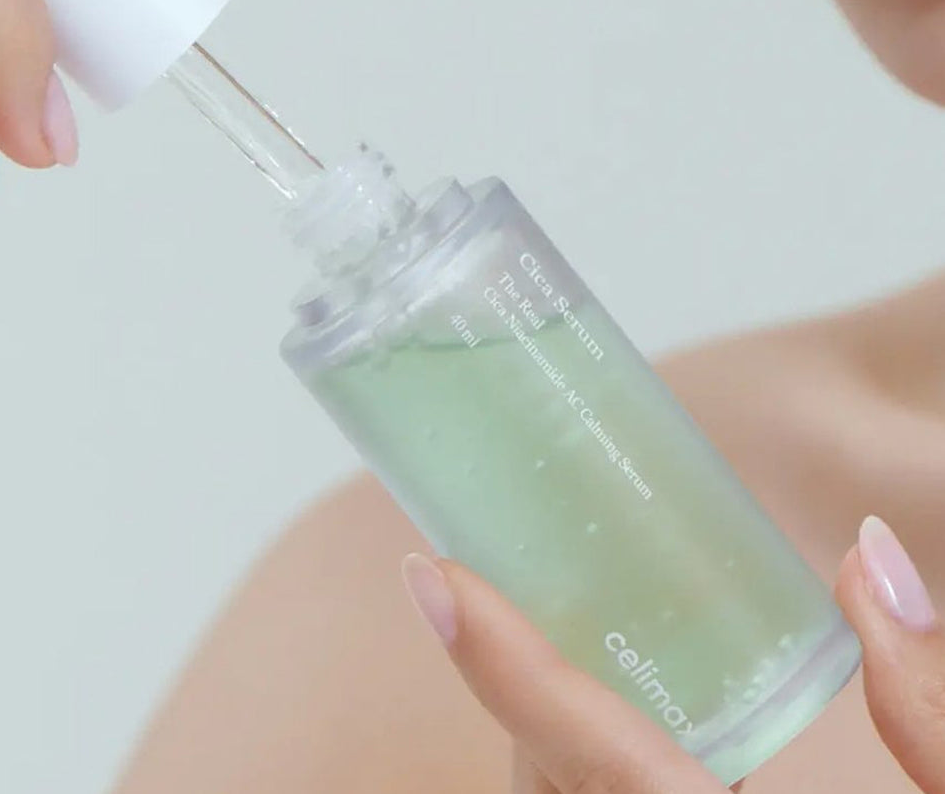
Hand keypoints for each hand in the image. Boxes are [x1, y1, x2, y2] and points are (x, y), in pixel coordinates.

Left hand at [402, 516, 942, 791]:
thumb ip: (935, 703)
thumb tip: (868, 551)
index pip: (593, 760)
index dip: (502, 663)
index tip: (427, 574)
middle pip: (549, 783)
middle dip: (520, 685)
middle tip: (507, 579)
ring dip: (542, 732)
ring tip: (545, 633)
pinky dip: (574, 769)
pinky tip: (606, 720)